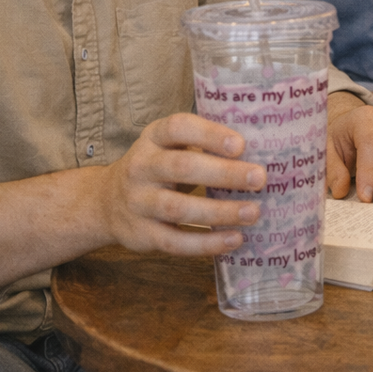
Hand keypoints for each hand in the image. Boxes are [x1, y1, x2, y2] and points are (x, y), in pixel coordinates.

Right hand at [100, 113, 266, 256]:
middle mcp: (142, 167)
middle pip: (182, 168)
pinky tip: (234, 239)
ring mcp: (138, 202)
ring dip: (220, 212)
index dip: (209, 134)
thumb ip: (204, 143)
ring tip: (253, 212)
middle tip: (260, 178)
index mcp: (153, 138)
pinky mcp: (141, 234)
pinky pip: (175, 241)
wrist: (106, 201)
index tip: (241, 144)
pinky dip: (206, 243)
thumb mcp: (170, 146)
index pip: (178, 128)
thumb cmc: (158, 167)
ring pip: (178, 208)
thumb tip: (266, 147)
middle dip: (224, 173)